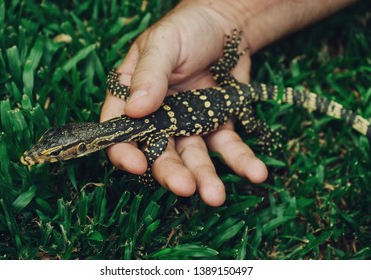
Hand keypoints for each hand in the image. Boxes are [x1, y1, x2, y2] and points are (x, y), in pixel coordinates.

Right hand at [100, 1, 268, 205]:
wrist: (226, 25)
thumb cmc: (186, 29)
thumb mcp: (163, 44)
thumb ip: (148, 75)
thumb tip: (134, 110)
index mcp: (133, 97)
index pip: (120, 131)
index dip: (124, 151)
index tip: (137, 165)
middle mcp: (159, 118)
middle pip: (159, 152)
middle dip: (171, 172)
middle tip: (185, 188)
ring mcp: (189, 125)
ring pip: (193, 156)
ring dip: (204, 176)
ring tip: (215, 196)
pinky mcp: (218, 125)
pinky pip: (228, 146)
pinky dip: (241, 160)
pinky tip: (255, 173)